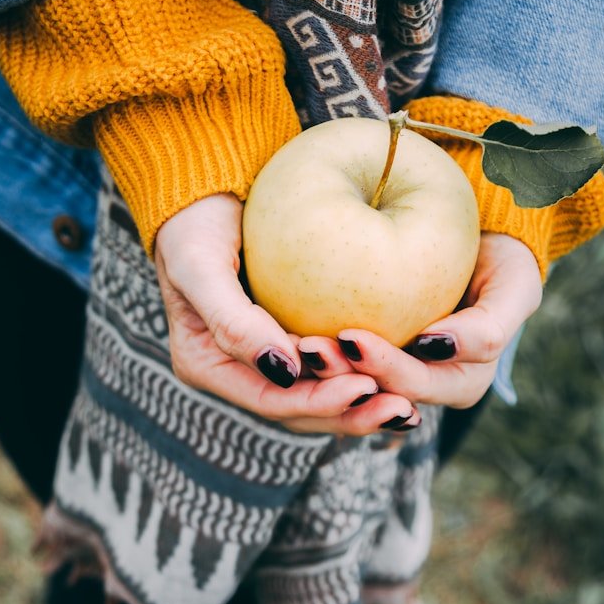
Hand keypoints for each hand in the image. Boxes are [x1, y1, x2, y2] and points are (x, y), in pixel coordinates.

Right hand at [154, 194, 412, 433]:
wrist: (204, 187)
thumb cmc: (194, 221)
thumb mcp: (201, 265)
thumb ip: (232, 322)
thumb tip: (284, 371)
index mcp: (208, 366)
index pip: (271, 401)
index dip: (319, 403)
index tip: (365, 386)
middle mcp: (240, 371)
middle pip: (300, 411)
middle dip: (350, 415)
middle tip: (403, 408)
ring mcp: (268, 357)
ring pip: (320, 397)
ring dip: (363, 405)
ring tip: (408, 406)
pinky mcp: (294, 337)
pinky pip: (332, 366)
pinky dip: (364, 373)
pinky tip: (401, 374)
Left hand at [298, 233, 542, 411]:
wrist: (479, 237)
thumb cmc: (503, 260)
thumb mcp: (515, 287)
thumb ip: (491, 324)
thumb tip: (435, 348)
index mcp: (457, 383)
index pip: (413, 385)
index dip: (385, 368)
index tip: (354, 339)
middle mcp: (421, 388)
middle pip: (374, 393)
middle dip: (341, 377)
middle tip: (310, 347)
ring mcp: (390, 375)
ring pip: (348, 388)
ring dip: (319, 373)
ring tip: (293, 344)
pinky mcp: (363, 358)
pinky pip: (333, 366)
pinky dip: (309, 357)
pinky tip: (283, 334)